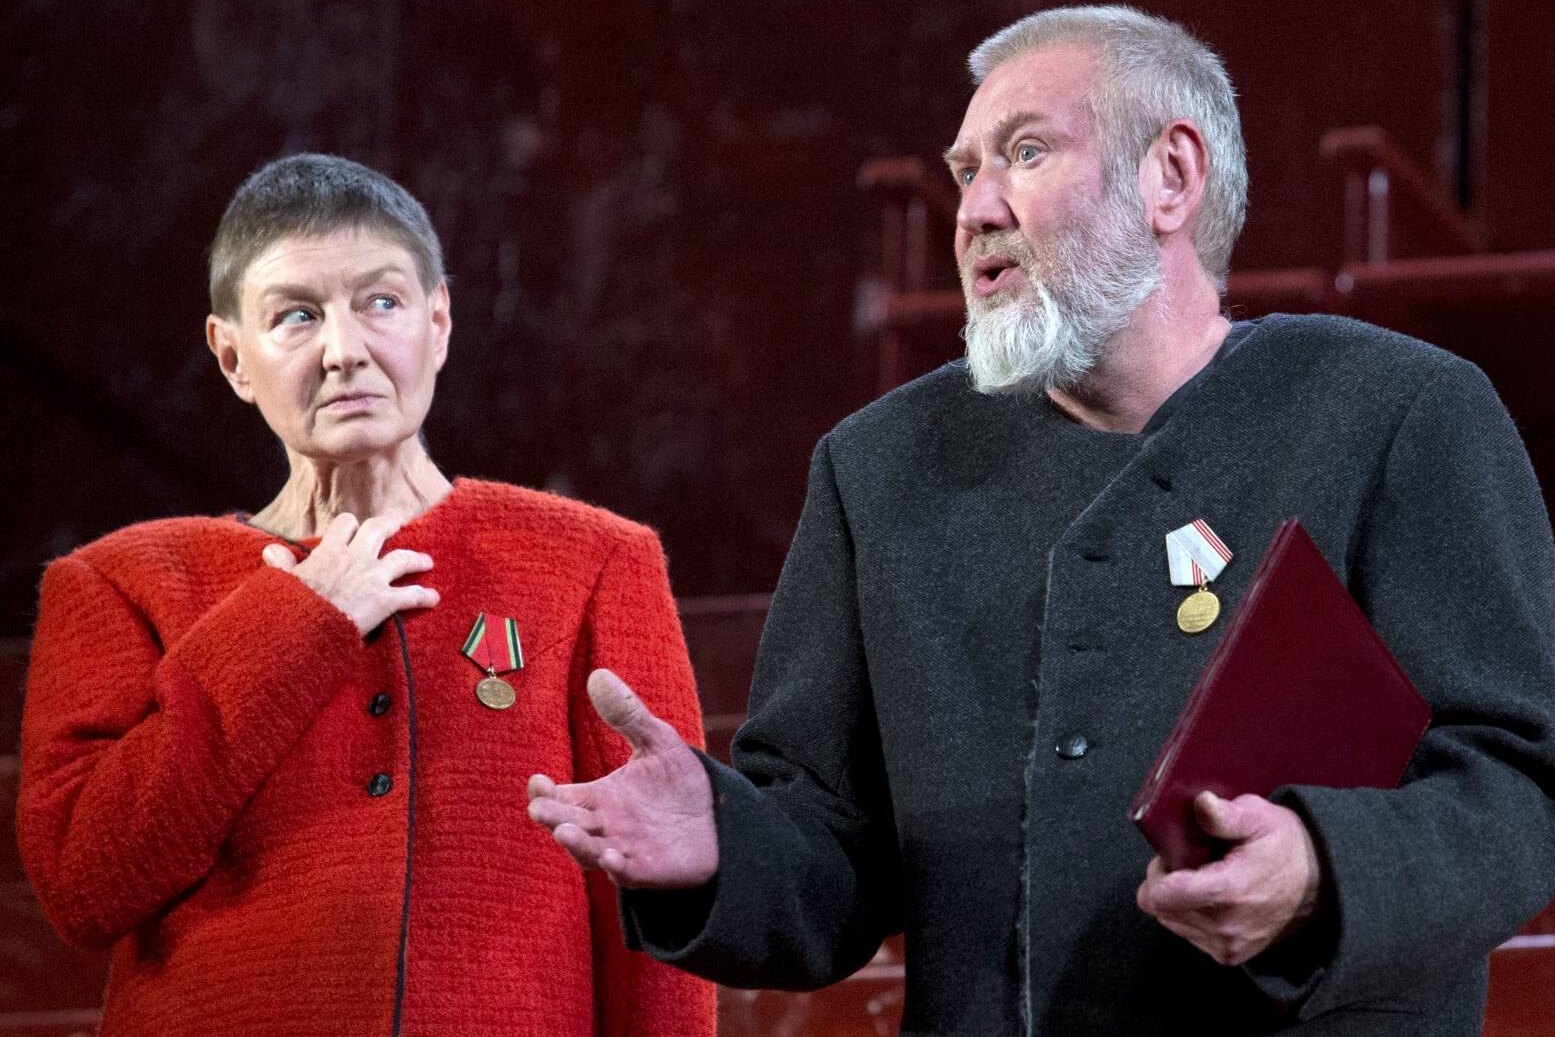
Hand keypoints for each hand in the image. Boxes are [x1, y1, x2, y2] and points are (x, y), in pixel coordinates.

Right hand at [262, 513, 437, 634]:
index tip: (354, 527)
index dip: (350, 525)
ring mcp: (373, 578)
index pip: (344, 525)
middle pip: (378, 530)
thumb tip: (271, 551)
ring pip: (402, 558)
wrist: (305, 628)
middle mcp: (356, 558)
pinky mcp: (385, 600)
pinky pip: (411, 595)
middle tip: (396, 524)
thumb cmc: (291, 606)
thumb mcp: (283, 582)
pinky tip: (434, 598)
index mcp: (330, 551)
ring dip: (417, 559)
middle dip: (389, 525)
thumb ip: (282, 565)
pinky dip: (424, 596)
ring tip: (427, 561)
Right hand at [527, 669, 717, 888]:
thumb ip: (627, 713)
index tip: (538, 780)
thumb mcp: (657, 741)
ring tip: (564, 832)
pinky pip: (625, 872)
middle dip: (552, 818)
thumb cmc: (680, 783)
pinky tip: (611, 857)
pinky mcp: (647, 870)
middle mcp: (603, 827)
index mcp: (598, 798)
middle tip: (540, 809)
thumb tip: (598, 674)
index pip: (559, 797)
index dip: (543, 792)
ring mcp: (623, 850)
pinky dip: (615, 867)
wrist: (722, 816)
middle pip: (566, 823)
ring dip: (576, 845)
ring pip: (588, 852)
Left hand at [1135, 791, 1321, 965]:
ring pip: (1172, 922)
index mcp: (1228, 891)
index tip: (1173, 856)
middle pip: (1161, 909)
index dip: (1158, 873)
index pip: (1161, 896)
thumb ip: (1225, 814)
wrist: (1323, 884)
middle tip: (1192, 863)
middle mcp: (1225, 926)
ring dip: (1178, 901)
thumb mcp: (1259, 817)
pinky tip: (1213, 898)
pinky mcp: (1230, 955)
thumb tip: (1201, 803)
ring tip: (1205, 879)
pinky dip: (1192, 916)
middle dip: (1166, 883)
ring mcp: (1228, 945)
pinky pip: (1190, 935)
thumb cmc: (1287, 847)